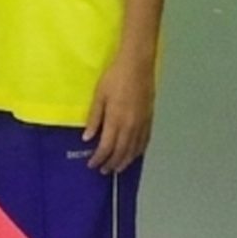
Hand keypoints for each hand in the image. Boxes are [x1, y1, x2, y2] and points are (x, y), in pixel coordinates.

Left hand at [83, 51, 155, 173]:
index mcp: (116, 120)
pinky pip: (144, 142)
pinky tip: (133, 155)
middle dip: (111, 163)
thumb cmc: (115, 78)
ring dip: (125, 161)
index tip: (92, 164)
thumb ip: (94, 118)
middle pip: (121, 152)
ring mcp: (142, 124)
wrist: (137, 66)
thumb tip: (87, 138)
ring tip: (117, 168)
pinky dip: (138, 152)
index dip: (99, 158)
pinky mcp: (149, 120)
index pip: (107, 147)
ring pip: (134, 149)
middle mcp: (131, 126)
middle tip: (103, 170)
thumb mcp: (99, 96)